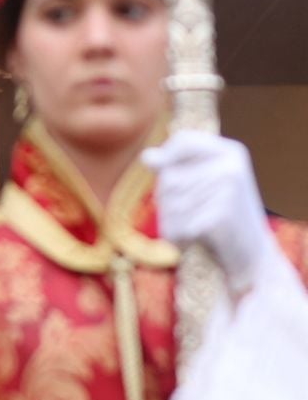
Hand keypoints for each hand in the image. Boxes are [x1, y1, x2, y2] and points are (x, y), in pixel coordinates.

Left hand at [142, 131, 279, 292]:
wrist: (253, 258)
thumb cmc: (221, 218)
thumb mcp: (203, 185)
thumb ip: (175, 168)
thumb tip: (147, 156)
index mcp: (230, 152)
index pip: (183, 140)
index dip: (167, 157)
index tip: (165, 174)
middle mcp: (231, 166)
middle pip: (169, 176)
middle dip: (167, 199)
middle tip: (190, 215)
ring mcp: (228, 190)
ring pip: (169, 201)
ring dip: (170, 220)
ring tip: (193, 229)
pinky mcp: (221, 216)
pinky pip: (177, 224)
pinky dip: (177, 237)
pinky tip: (194, 242)